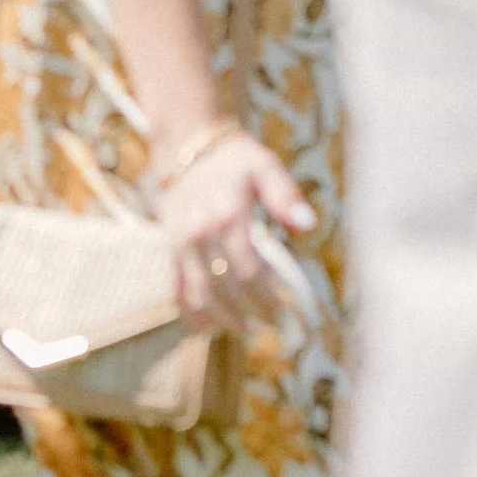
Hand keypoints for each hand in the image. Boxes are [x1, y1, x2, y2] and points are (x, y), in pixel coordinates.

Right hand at [157, 127, 315, 332]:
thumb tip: (308, 224)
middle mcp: (200, 232)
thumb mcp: (265, 167)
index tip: (289, 309)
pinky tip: (205, 328)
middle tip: (275, 325)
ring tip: (246, 329)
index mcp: (228, 214)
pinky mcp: (169, 247)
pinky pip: (174, 287)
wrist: (187, 147)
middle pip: (227, 287)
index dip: (270, 296)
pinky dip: (188, 312)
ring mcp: (181, 242)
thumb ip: (285, 195)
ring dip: (223, 318)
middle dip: (252, 311)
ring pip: (199, 294)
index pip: (250, 270)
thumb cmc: (235, 160)